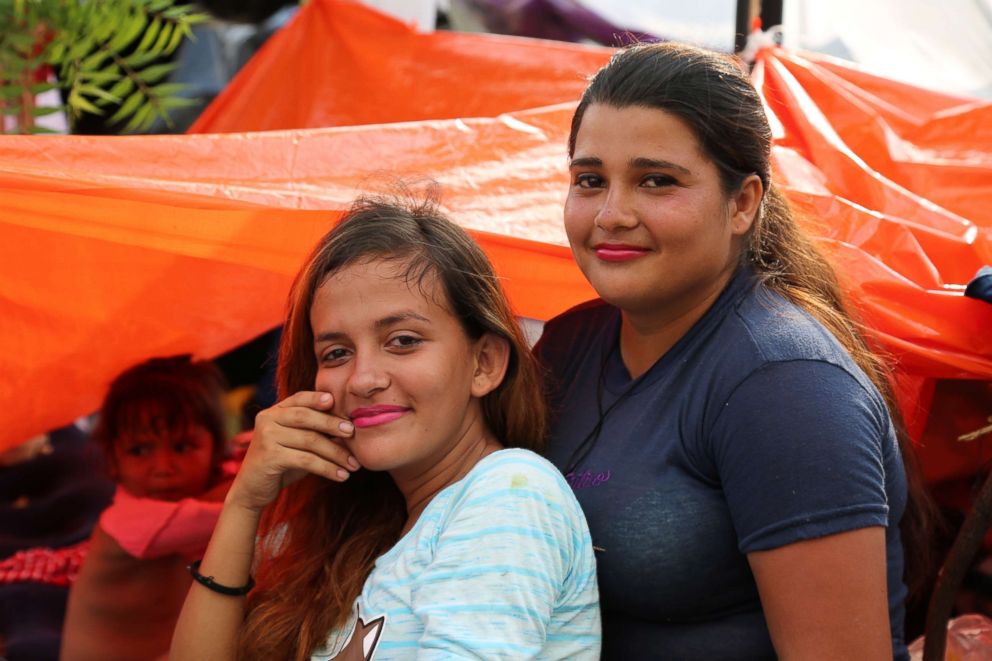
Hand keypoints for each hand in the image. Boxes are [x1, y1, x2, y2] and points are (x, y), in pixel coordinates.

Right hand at [226, 391, 357, 511]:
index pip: (298, 398)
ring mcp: (266, 437)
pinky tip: (342, 476)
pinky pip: (306, 460)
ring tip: (354, 464)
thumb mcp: (298, 444)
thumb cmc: (281, 464)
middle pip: (306, 417)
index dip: (317, 398)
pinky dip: (327, 468)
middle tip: (353, 433)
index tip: (335, 401)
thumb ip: (316, 432)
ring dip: (336, 453)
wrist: (252, 490)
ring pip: (310, 440)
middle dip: (332, 424)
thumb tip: (350, 428)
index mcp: (275, 411)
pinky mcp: (269, 457)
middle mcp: (267, 419)